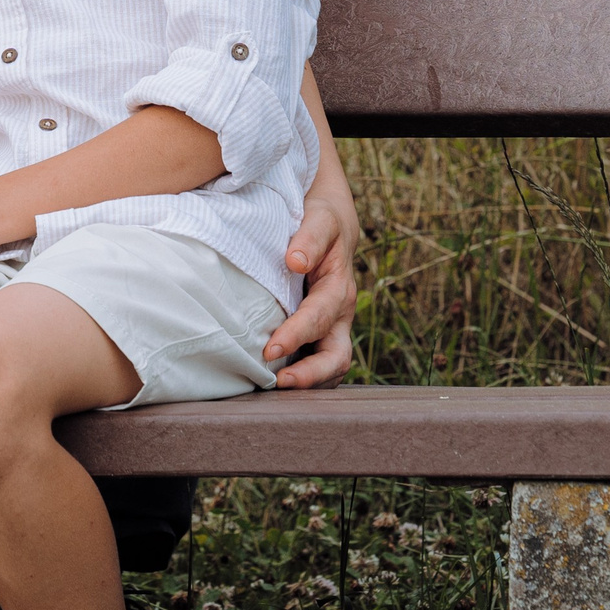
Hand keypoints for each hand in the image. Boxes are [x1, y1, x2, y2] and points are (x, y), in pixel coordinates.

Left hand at [265, 169, 359, 389]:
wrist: (331, 223)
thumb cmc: (321, 221)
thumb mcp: (320, 219)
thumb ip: (310, 237)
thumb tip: (295, 260)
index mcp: (338, 289)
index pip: (319, 320)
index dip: (296, 336)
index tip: (270, 350)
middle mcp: (340, 315)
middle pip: (337, 357)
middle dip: (310, 375)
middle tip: (278, 383)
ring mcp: (333, 328)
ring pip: (330, 367)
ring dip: (308, 383)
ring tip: (274, 391)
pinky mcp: (321, 334)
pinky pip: (318, 363)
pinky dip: (304, 378)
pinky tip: (274, 383)